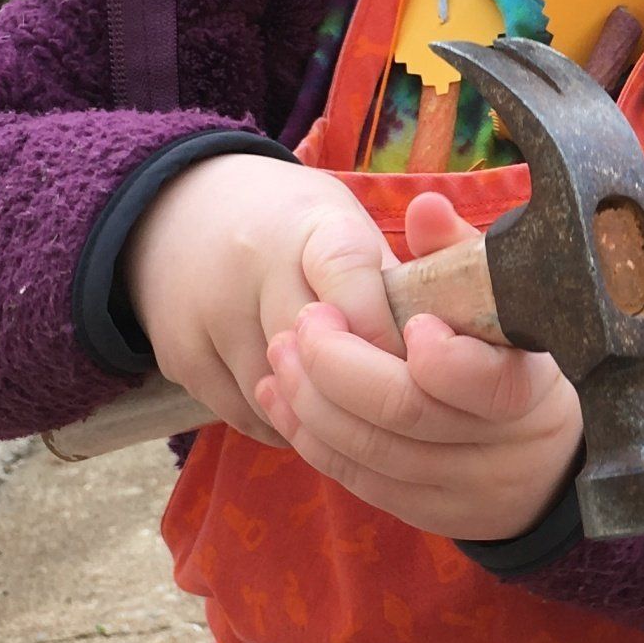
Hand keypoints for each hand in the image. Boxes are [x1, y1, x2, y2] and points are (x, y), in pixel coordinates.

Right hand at [123, 153, 402, 445]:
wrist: (182, 214)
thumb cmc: (295, 230)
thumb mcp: (346, 227)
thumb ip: (399, 275)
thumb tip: (461, 334)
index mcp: (310, 225)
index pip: (353, 280)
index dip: (388, 334)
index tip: (418, 365)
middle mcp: (252, 264)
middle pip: (317, 355)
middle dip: (369, 390)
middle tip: (409, 411)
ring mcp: (210, 313)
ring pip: (286, 398)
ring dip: (332, 418)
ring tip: (367, 415)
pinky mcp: (183, 356)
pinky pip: (251, 418)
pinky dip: (290, 428)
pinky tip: (315, 416)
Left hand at [253, 191, 584, 537]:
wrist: (547, 465)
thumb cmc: (515, 362)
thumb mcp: (507, 308)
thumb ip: (461, 256)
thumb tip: (425, 206)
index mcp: (528, 390)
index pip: (483, 384)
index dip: (440, 357)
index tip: (412, 322)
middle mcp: (498, 449)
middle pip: (404, 415)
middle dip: (340, 365)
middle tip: (307, 324)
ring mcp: (458, 488)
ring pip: (368, 452)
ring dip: (310, 400)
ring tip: (281, 352)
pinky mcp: (421, 511)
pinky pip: (354, 479)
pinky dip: (309, 436)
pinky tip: (282, 396)